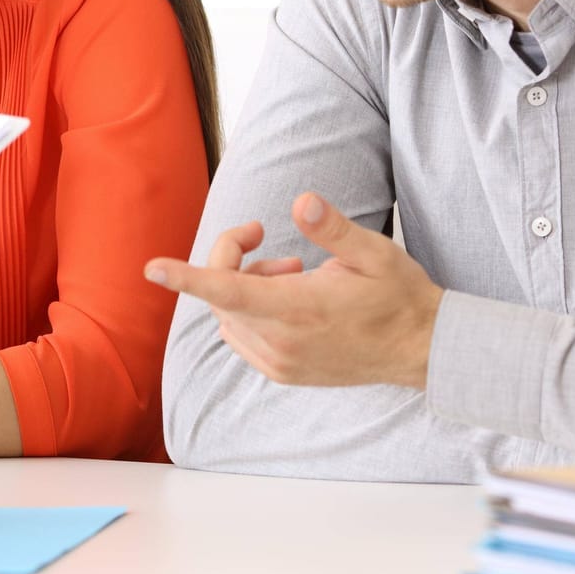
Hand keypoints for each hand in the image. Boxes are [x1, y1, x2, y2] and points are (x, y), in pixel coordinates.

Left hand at [144, 193, 443, 388]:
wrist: (422, 351)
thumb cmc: (398, 296)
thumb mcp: (374, 253)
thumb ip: (333, 229)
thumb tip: (302, 201)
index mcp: (299, 310)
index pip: (227, 291)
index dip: (187, 277)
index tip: (152, 268)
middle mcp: (281, 343)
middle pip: (222, 294)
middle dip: (232, 258)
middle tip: (263, 235)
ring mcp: (280, 363)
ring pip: (228, 315)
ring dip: (243, 285)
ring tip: (290, 269)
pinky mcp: (283, 373)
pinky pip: (242, 336)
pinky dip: (250, 310)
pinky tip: (288, 296)